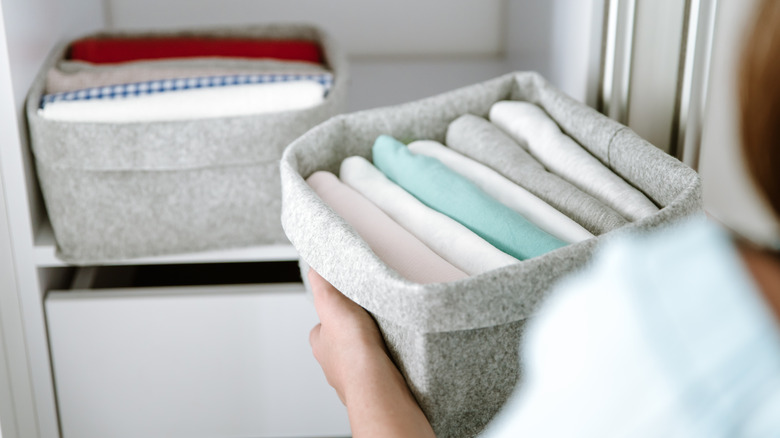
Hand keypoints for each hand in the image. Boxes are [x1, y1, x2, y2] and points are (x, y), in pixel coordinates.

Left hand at [308, 268, 387, 402]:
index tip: (343, 307)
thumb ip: (322, 282)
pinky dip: (383, 367)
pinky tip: (393, 357)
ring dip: (368, 353)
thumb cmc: (352, 349)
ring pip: (358, 362)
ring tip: (383, 339)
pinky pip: (377, 374)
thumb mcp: (331, 302)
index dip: (331, 316)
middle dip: (351, 336)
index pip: (320, 328)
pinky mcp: (374, 388)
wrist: (375, 382)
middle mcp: (333, 366)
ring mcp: (352, 380)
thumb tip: (314, 267)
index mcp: (321, 346)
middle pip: (339, 346)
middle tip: (366, 324)